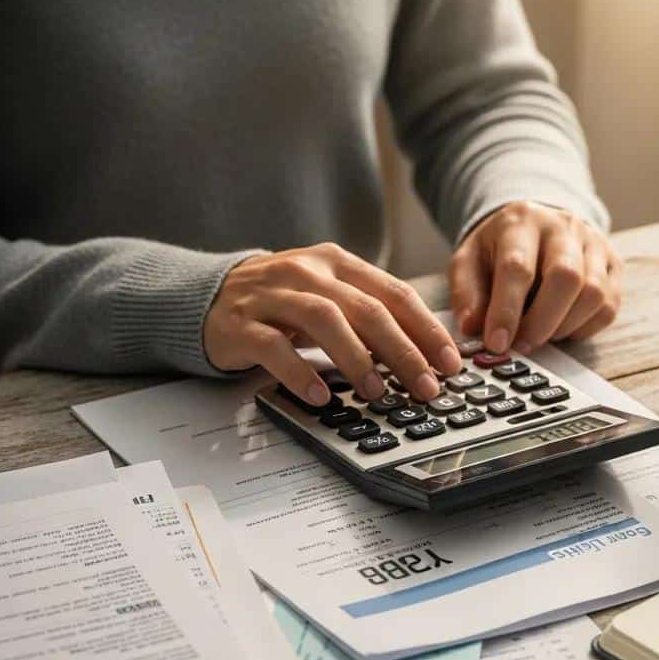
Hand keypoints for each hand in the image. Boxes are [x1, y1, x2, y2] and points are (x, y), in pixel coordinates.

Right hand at [204, 242, 460, 405]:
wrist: (208, 296)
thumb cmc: (282, 303)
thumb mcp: (329, 297)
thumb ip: (370, 316)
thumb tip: (423, 355)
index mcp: (338, 263)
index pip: (395, 294)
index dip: (427, 330)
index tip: (450, 363)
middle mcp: (308, 272)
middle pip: (367, 309)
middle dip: (403, 351)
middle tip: (425, 385)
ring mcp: (273, 295)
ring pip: (324, 321)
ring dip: (357, 359)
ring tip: (377, 392)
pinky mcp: (241, 323)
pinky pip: (274, 348)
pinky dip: (300, 372)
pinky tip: (320, 395)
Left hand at [449, 202, 621, 353]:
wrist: (536, 224)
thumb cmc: (500, 248)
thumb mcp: (469, 261)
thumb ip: (466, 294)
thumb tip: (472, 329)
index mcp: (521, 222)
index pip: (518, 267)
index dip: (506, 311)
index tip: (496, 343)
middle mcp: (563, 227)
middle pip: (566, 277)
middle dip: (542, 322)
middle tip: (522, 347)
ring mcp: (594, 245)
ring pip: (594, 294)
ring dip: (564, 327)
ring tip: (540, 335)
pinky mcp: (613, 266)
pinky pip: (608, 307)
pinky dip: (584, 328)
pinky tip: (562, 328)